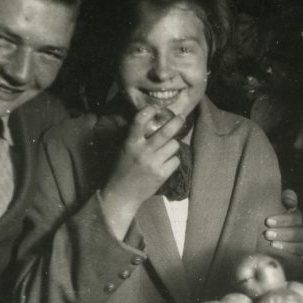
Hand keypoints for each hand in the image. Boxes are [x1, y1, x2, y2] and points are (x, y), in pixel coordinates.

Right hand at [99, 105, 184, 237]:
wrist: (121, 195)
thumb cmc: (122, 170)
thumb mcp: (123, 150)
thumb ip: (135, 137)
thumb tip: (150, 121)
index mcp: (130, 143)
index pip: (139, 121)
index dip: (148, 111)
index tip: (155, 107)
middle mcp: (142, 152)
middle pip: (166, 132)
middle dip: (176, 122)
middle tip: (181, 117)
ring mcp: (153, 164)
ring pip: (174, 146)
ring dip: (173, 145)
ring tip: (166, 150)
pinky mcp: (162, 175)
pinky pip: (175, 160)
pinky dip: (173, 160)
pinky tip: (165, 164)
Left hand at [265, 189, 302, 255]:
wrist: (298, 235)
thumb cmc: (290, 217)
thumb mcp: (290, 205)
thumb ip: (289, 199)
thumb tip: (289, 197)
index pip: (297, 218)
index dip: (284, 220)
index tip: (267, 221)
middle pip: (300, 233)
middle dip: (283, 233)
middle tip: (267, 234)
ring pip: (302, 246)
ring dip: (286, 245)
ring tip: (271, 243)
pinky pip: (302, 256)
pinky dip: (290, 253)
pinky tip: (278, 250)